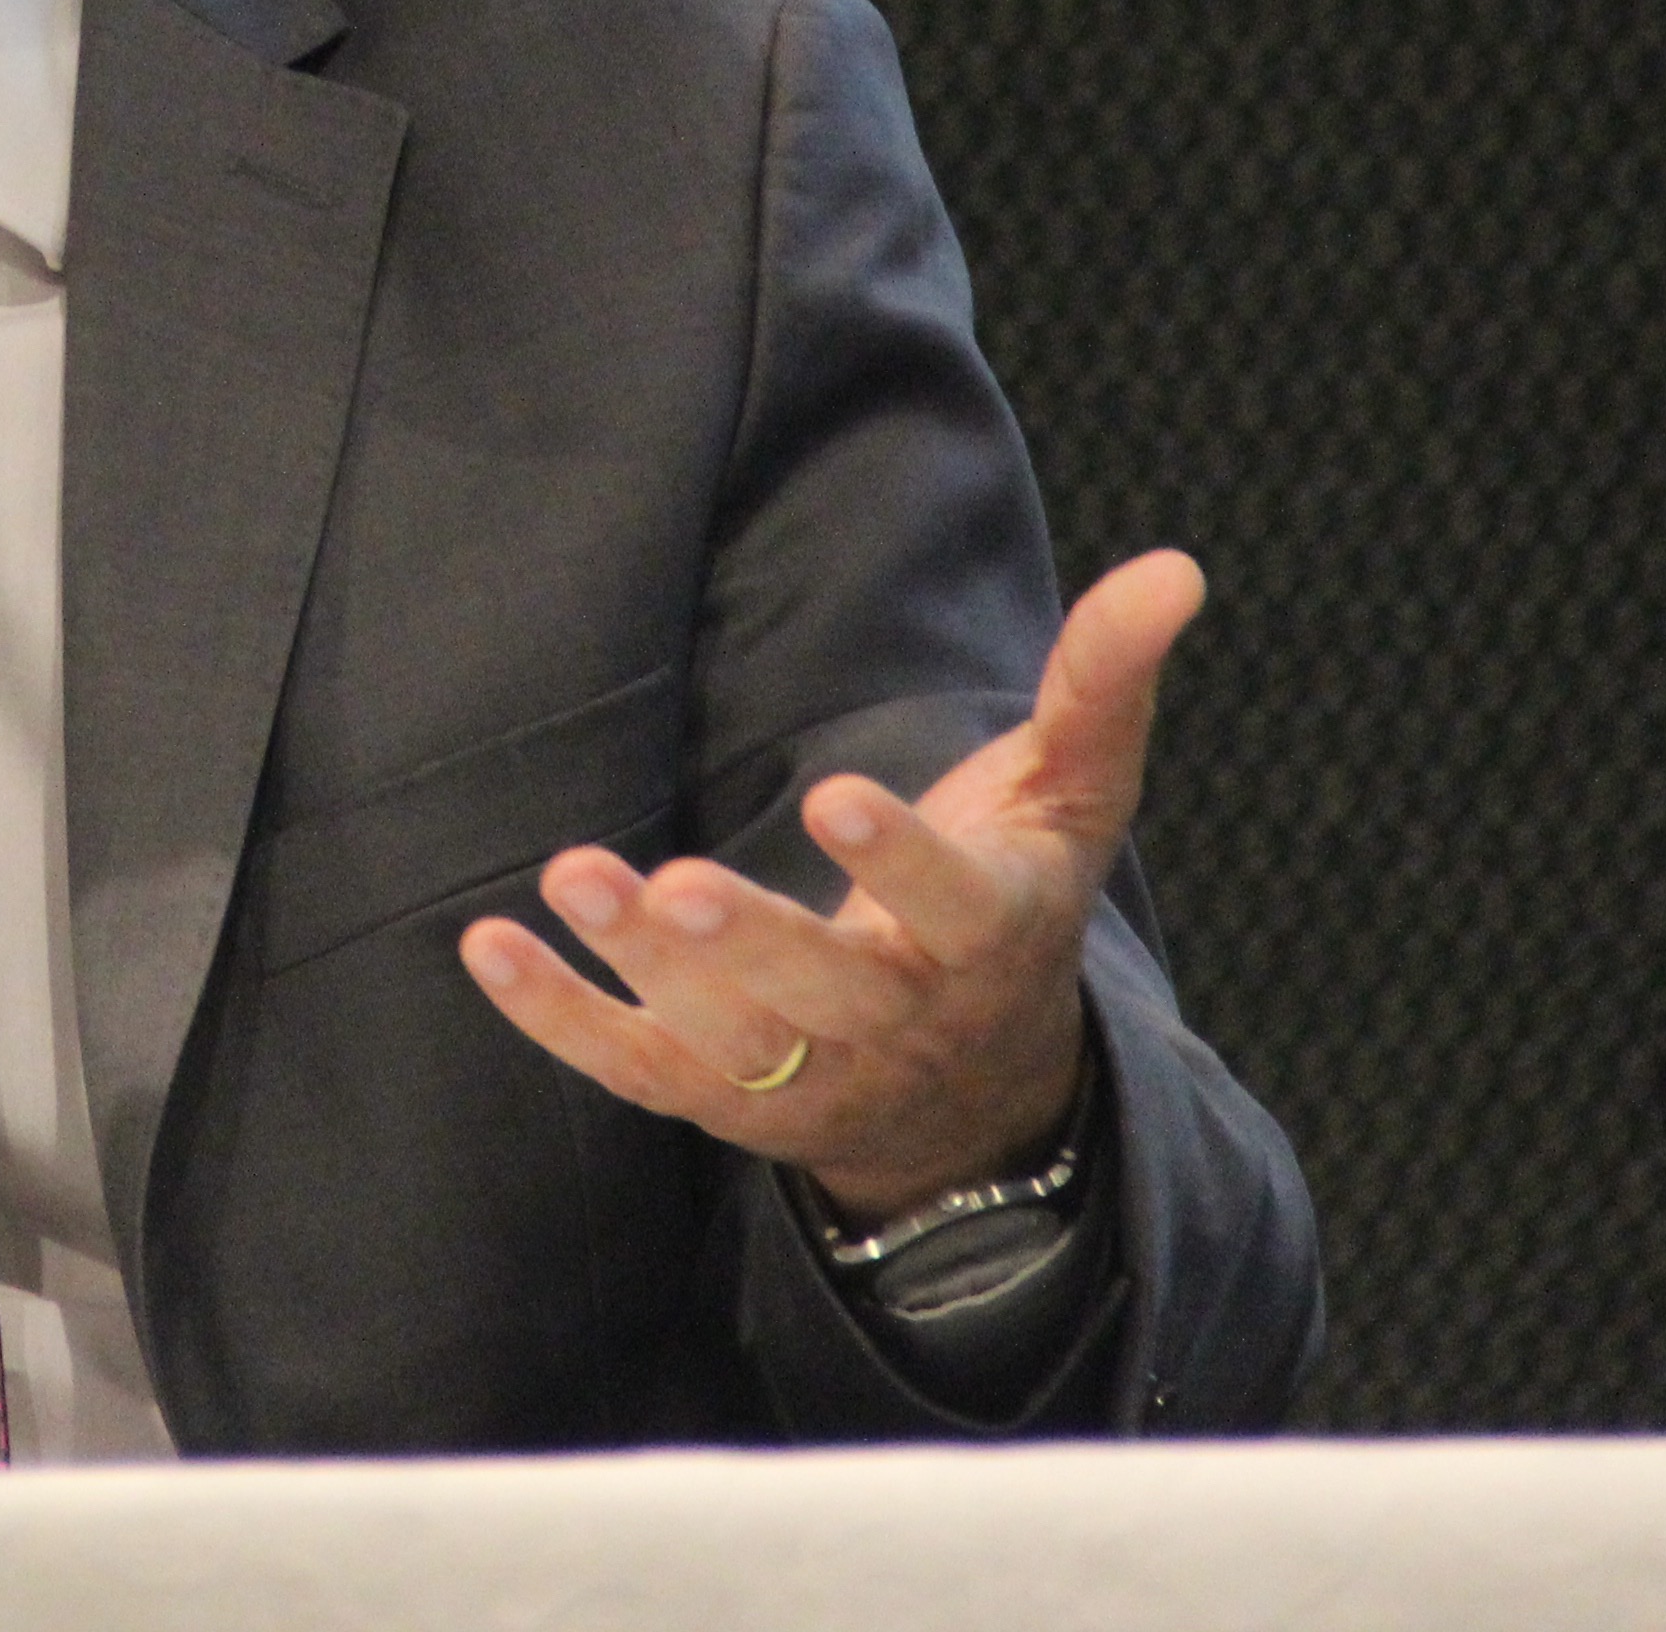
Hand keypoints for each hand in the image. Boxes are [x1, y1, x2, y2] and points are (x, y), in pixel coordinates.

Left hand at [460, 550, 1204, 1221]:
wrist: (978, 1093)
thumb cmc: (1013, 899)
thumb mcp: (1071, 796)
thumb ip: (1103, 683)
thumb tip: (1178, 565)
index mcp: (989, 936)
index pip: (953, 907)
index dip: (897, 861)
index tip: (835, 794)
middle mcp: (899, 1019)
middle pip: (824, 992)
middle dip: (747, 939)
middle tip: (670, 884)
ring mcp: (806, 1071)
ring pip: (725, 1038)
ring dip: (641, 968)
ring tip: (572, 878)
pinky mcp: (718, 1100)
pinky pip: (632, 1069)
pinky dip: (559, 1018)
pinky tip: (487, 944)